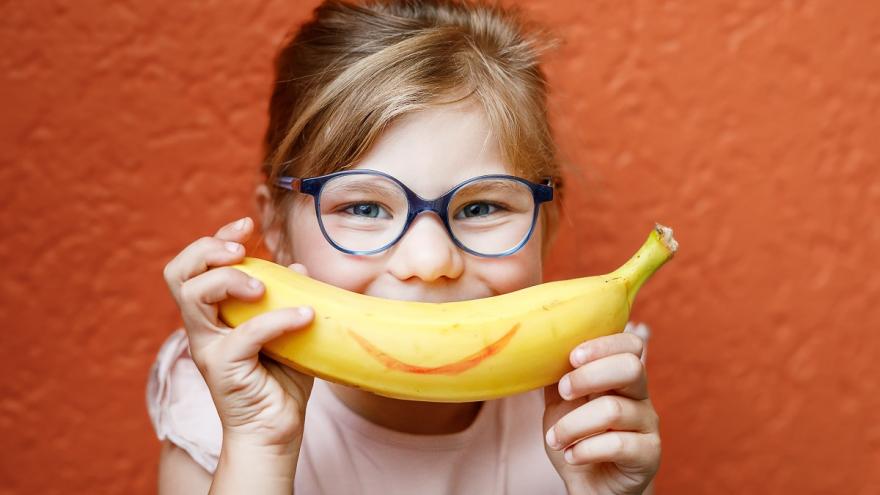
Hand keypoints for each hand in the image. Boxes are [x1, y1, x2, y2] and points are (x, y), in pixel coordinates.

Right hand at [163, 217, 315, 449]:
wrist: (276, 431)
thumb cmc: (280, 382)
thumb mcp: (287, 331)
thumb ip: (290, 299)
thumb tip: (300, 267)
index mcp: (213, 314)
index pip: (195, 266)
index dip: (214, 239)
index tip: (246, 225)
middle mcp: (202, 327)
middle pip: (178, 272)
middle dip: (207, 249)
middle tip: (240, 250)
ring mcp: (208, 347)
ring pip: (194, 295)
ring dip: (229, 280)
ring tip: (264, 287)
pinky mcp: (224, 368)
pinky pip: (244, 334)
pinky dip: (277, 320)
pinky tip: (306, 317)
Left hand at [542, 331, 660, 494]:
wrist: (587, 485)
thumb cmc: (576, 439)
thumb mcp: (560, 404)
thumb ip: (557, 376)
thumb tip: (541, 347)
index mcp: (621, 377)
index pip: (630, 344)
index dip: (604, 344)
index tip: (572, 357)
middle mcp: (640, 396)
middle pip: (631, 367)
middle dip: (588, 376)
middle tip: (563, 391)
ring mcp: (648, 425)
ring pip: (613, 409)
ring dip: (572, 424)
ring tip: (555, 439)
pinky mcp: (649, 454)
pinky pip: (617, 444)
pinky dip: (585, 449)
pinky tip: (571, 455)